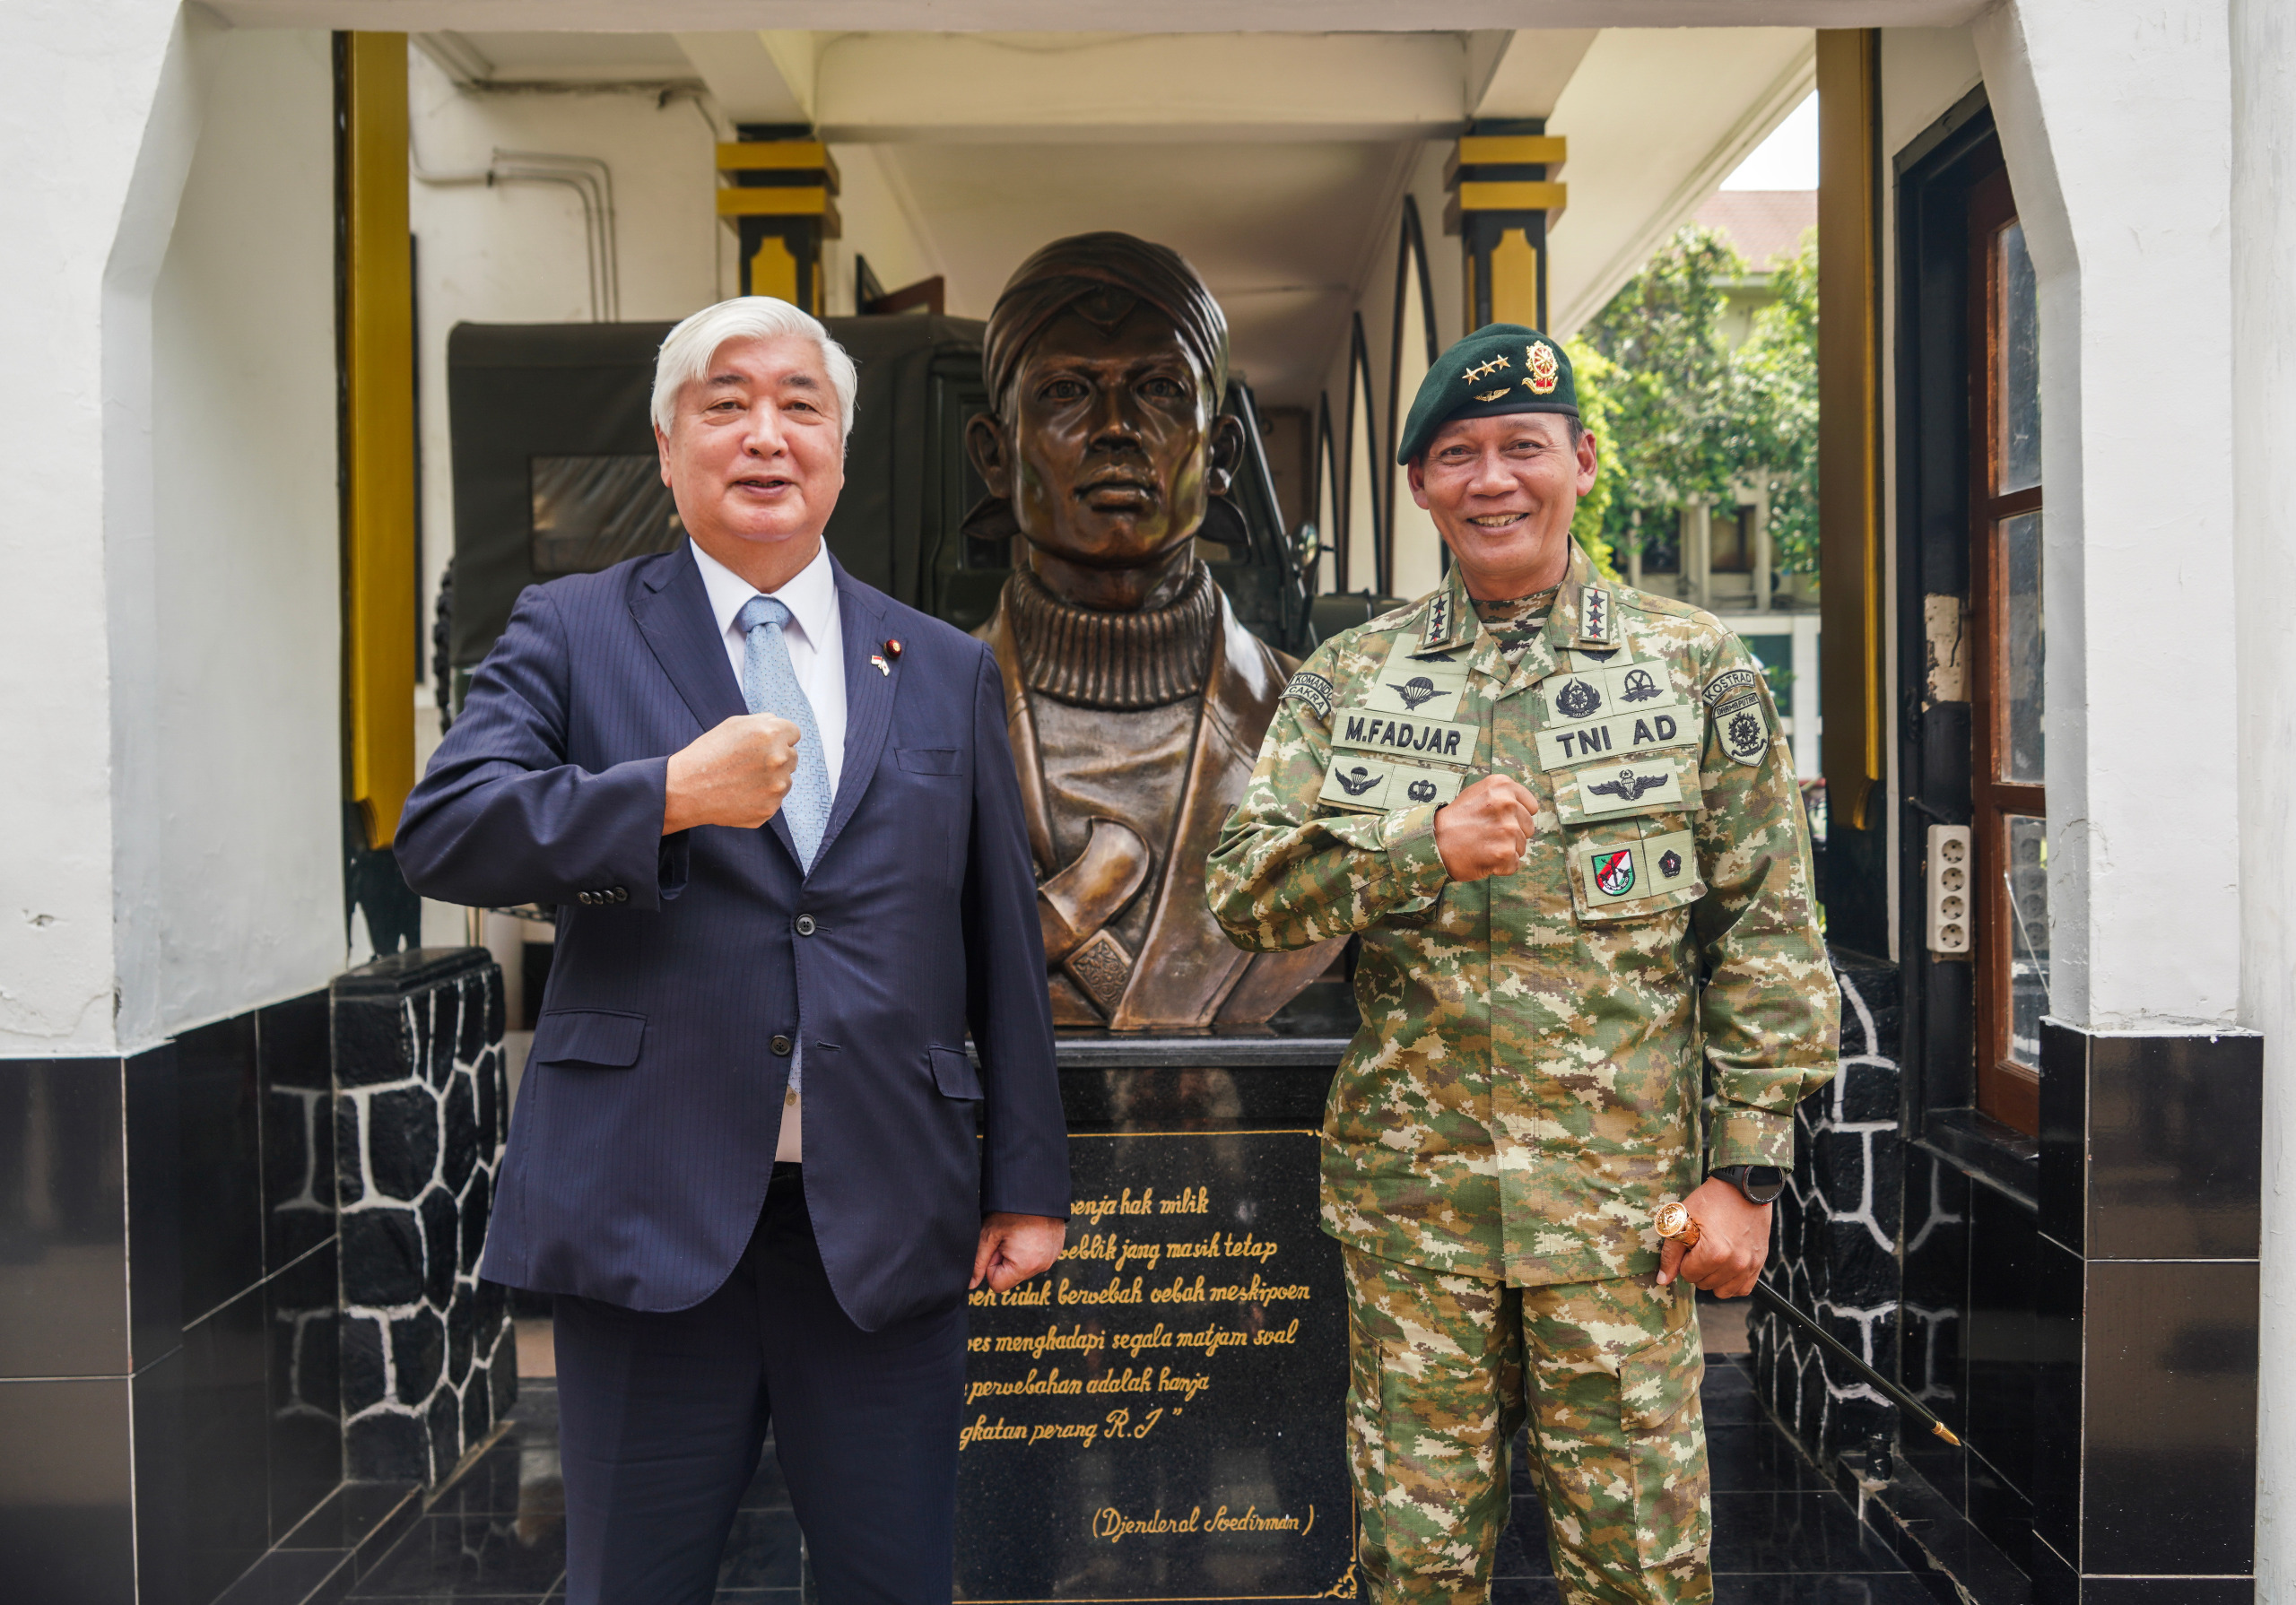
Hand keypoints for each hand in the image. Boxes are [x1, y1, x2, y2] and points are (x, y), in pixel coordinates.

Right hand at [662, 714, 799, 833]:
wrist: (685, 789)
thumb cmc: (707, 753)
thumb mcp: (734, 724)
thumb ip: (764, 722)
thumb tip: (782, 728)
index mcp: (772, 733)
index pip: (794, 733)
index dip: (778, 738)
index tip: (763, 745)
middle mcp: (779, 759)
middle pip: (792, 757)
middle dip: (776, 758)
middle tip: (748, 764)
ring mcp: (776, 787)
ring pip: (785, 780)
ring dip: (771, 779)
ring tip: (742, 780)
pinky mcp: (769, 808)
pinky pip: (774, 800)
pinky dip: (761, 798)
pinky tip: (740, 794)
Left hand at [972, 1212, 1065, 1292]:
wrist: (1037, 1188)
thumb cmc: (1011, 1210)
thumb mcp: (989, 1235)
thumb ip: (978, 1262)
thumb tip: (971, 1284)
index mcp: (1025, 1266)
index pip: (997, 1284)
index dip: (991, 1264)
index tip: (997, 1245)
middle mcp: (1042, 1266)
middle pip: (1011, 1276)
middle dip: (1005, 1259)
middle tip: (1007, 1236)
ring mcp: (1052, 1258)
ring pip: (1023, 1267)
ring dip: (1017, 1254)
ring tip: (1019, 1232)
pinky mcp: (1056, 1249)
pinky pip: (1036, 1258)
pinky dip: (1029, 1249)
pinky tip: (1029, 1231)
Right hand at [1433, 775, 1539, 881]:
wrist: (1433, 842)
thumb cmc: (1455, 820)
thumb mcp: (1478, 792)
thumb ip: (1503, 795)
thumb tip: (1527, 807)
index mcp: (1502, 786)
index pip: (1531, 807)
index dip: (1516, 817)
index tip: (1498, 821)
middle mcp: (1507, 803)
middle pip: (1528, 828)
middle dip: (1511, 835)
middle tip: (1486, 834)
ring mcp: (1507, 828)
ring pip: (1521, 847)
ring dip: (1505, 850)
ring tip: (1482, 845)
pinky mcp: (1504, 852)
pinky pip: (1514, 865)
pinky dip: (1500, 867)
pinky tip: (1483, 858)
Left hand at [1656, 1177, 1771, 1298]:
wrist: (1744, 1187)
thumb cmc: (1711, 1200)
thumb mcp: (1682, 1220)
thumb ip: (1670, 1253)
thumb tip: (1662, 1280)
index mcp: (1714, 1253)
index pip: (1687, 1274)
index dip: (1684, 1258)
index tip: (1690, 1242)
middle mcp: (1735, 1264)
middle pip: (1703, 1284)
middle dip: (1697, 1268)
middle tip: (1702, 1245)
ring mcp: (1750, 1265)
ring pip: (1722, 1291)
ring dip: (1714, 1277)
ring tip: (1714, 1256)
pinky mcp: (1759, 1263)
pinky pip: (1742, 1289)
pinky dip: (1732, 1282)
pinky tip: (1726, 1265)